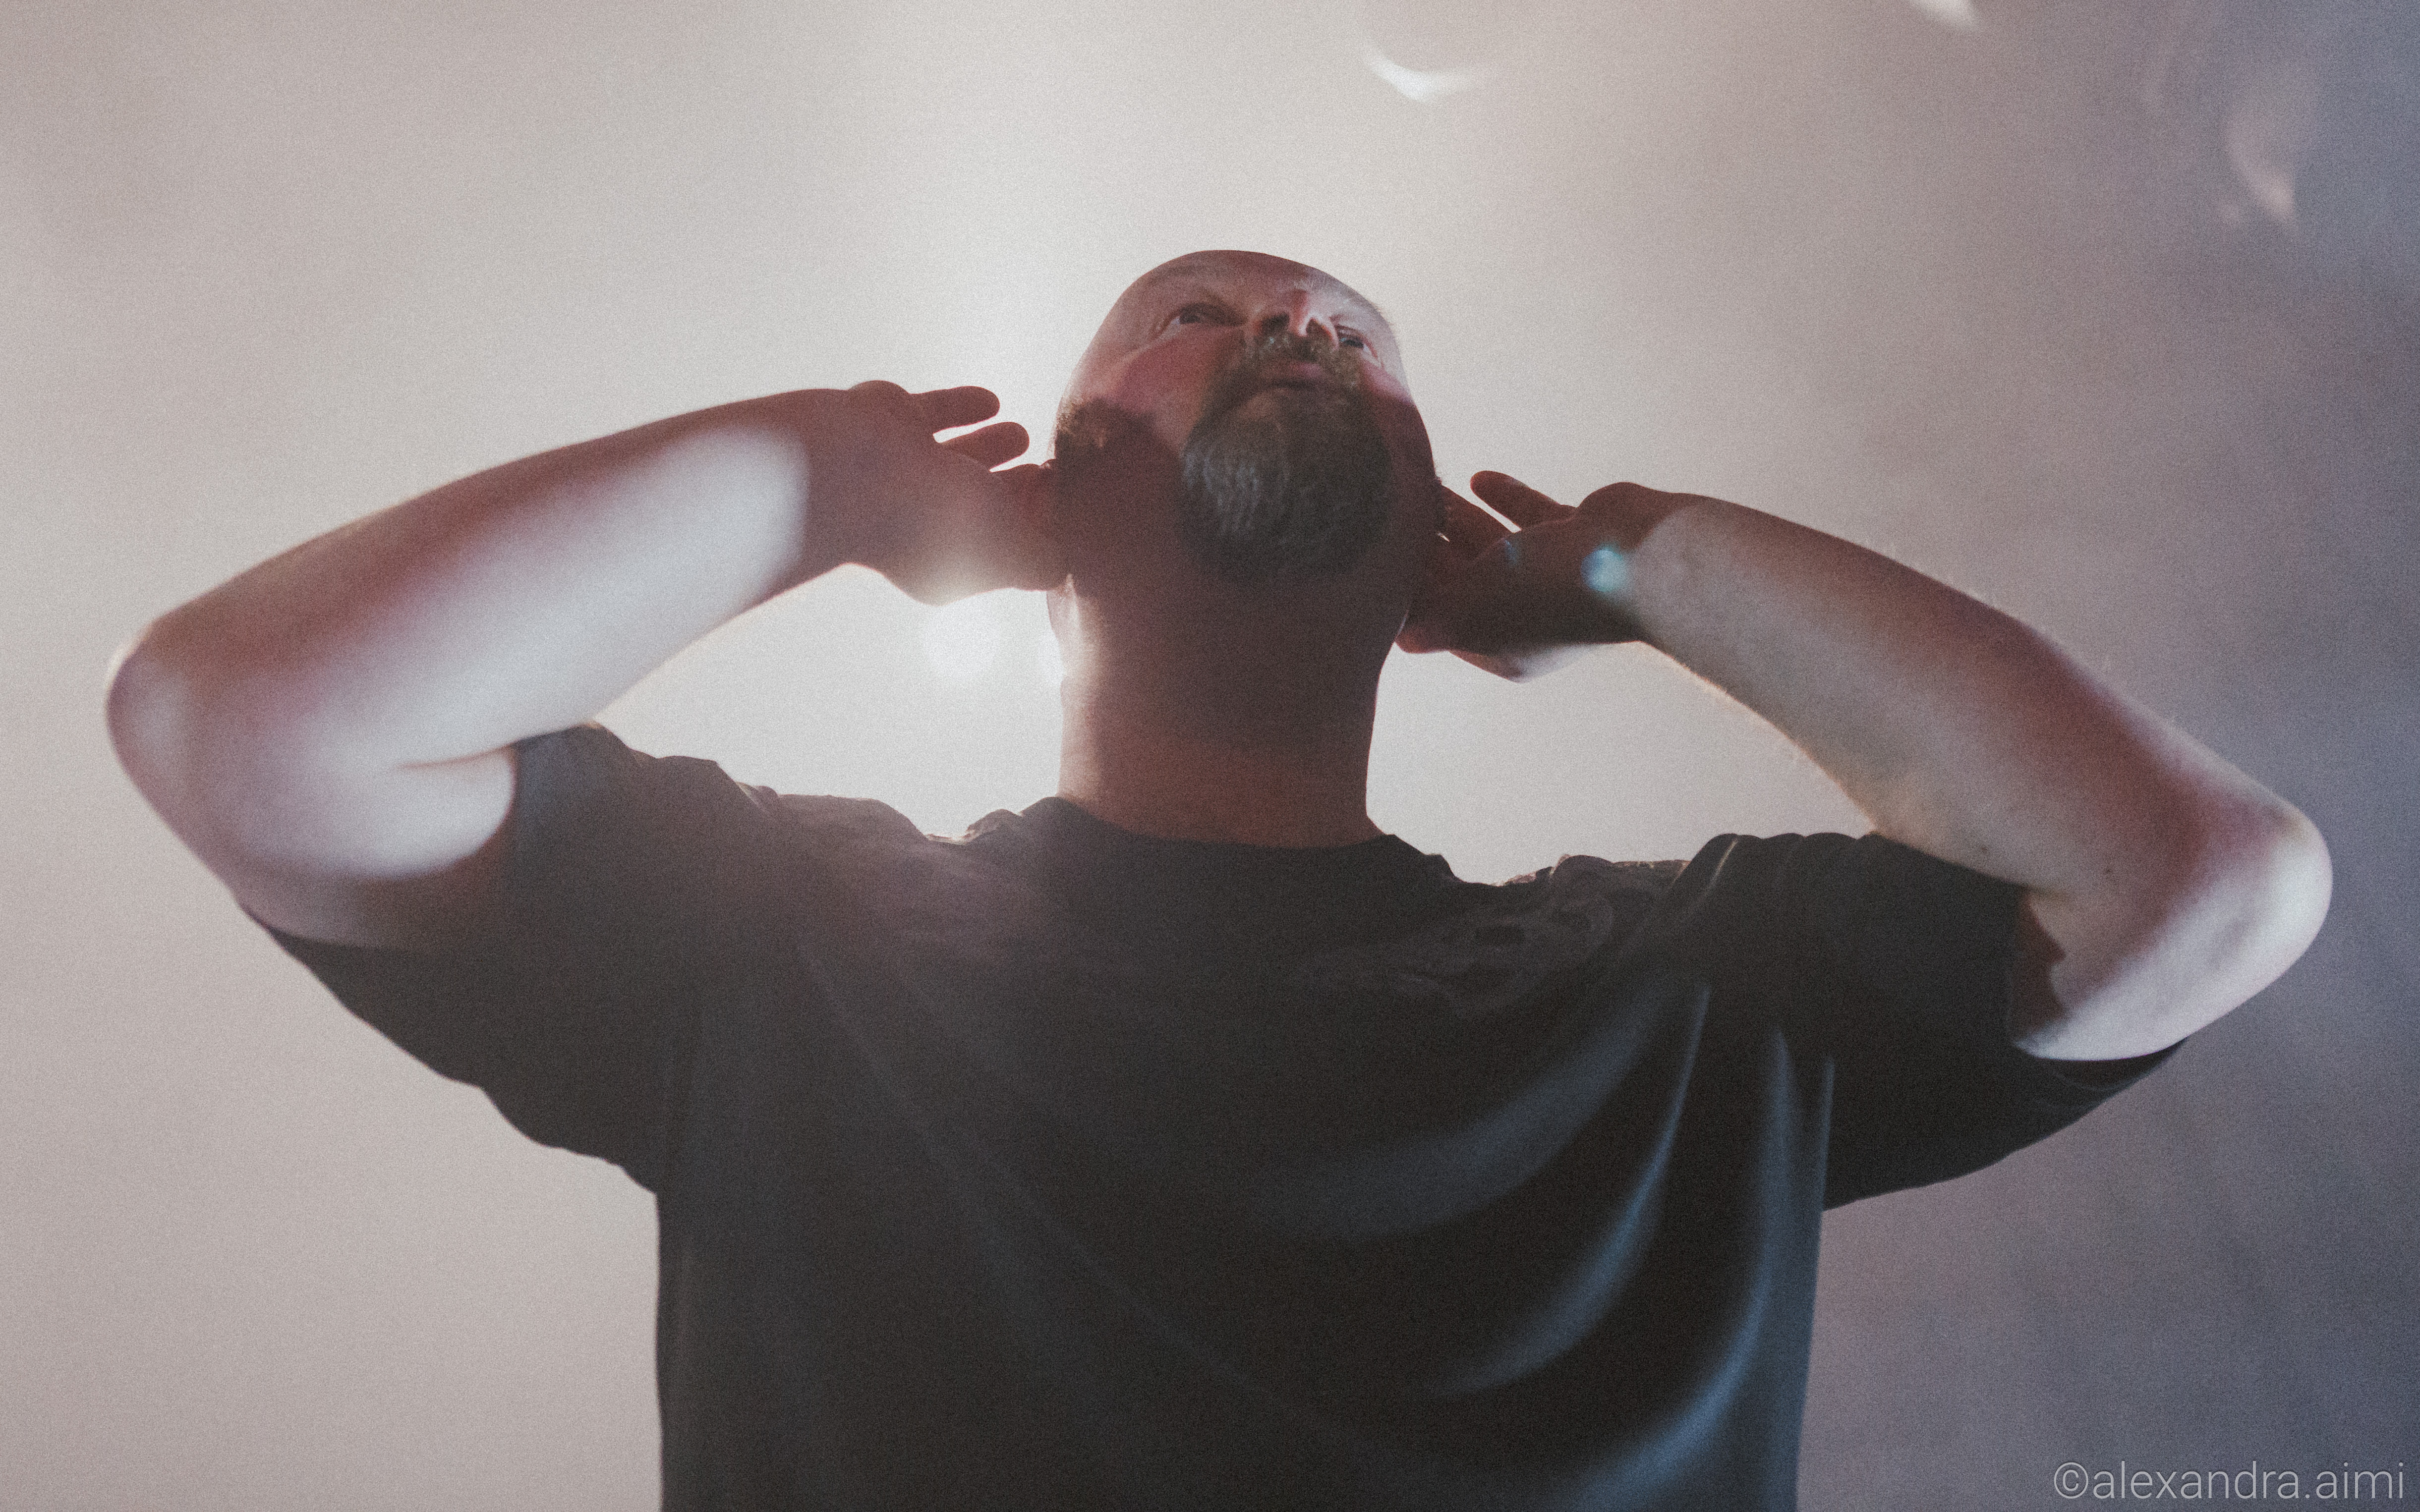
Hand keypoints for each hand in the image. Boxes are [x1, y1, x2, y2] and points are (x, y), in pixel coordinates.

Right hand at [800, 381, 1064, 604]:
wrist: (847, 467)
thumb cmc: (932, 518)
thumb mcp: (1008, 551)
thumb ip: (1042, 562)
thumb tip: (1062, 565)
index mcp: (950, 560)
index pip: (1003, 548)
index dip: (1038, 527)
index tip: (1069, 501)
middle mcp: (924, 519)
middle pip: (979, 505)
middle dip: (1014, 491)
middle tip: (1050, 469)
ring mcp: (903, 469)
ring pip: (954, 459)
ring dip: (990, 446)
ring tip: (1023, 433)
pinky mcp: (888, 422)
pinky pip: (931, 413)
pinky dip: (961, 407)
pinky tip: (992, 400)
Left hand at [1397, 472, 1694, 680]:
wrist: (1642, 560)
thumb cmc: (1552, 593)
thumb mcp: (1477, 609)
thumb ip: (1436, 619)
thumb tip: (1402, 643)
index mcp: (1501, 646)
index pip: (1440, 618)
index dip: (1407, 589)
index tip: (1377, 552)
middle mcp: (1525, 615)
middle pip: (1461, 577)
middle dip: (1426, 545)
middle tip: (1390, 507)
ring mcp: (1552, 575)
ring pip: (1490, 542)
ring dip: (1457, 515)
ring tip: (1421, 483)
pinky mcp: (1574, 536)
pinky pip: (1531, 515)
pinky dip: (1505, 497)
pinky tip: (1479, 476)